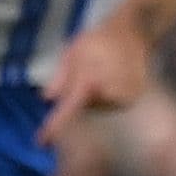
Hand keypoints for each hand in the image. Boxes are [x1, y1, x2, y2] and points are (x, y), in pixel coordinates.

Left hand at [38, 8, 153, 144]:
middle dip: (81, 95)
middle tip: (87, 72)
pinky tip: (114, 77)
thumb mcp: (71, 53)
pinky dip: (108, 95)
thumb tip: (47, 98)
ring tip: (102, 72)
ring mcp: (124, 96)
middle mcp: (109, 93)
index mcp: (90, 81)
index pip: (68, 108)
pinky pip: (112, 104)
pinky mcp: (133, 98)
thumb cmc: (97, 40)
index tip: (42, 142)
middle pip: (85, 106)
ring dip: (95, 95)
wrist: (133, 33)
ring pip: (99, 106)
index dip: (54, 126)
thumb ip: (60, 78)